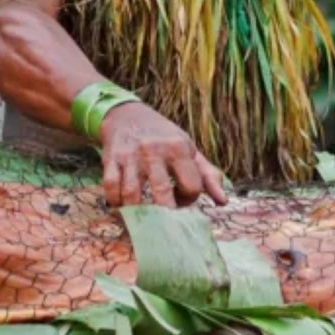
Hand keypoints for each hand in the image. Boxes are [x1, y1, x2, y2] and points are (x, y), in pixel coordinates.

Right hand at [99, 102, 227, 208]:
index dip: (189, 200)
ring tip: (142, 214)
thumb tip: (223, 202)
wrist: (126, 114)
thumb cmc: (163, 137)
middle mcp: (155, 151)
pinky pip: (111, 188)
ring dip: (136, 211)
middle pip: (162, 194)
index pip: (192, 186)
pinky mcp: (111, 159)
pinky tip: (123, 203)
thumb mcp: (189, 149)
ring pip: (132, 195)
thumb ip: (207, 175)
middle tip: (163, 221)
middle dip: (164, 215)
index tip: (181, 199)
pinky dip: (116, 202)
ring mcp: (131, 155)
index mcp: (179, 148)